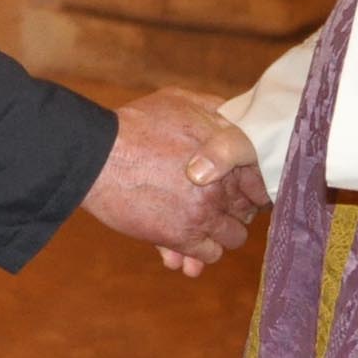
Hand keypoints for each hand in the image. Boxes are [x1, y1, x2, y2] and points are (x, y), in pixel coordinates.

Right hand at [84, 88, 267, 273]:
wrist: (98, 155)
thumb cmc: (136, 125)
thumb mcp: (181, 101)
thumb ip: (214, 109)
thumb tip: (233, 114)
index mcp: (230, 152)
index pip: (260, 179)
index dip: (248, 186)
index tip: (235, 189)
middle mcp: (225, 184)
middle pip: (248, 210)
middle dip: (233, 210)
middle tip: (212, 208)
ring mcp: (206, 213)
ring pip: (233, 236)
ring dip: (218, 233)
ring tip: (198, 227)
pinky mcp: (184, 237)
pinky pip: (208, 255)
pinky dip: (198, 253)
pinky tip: (183, 245)